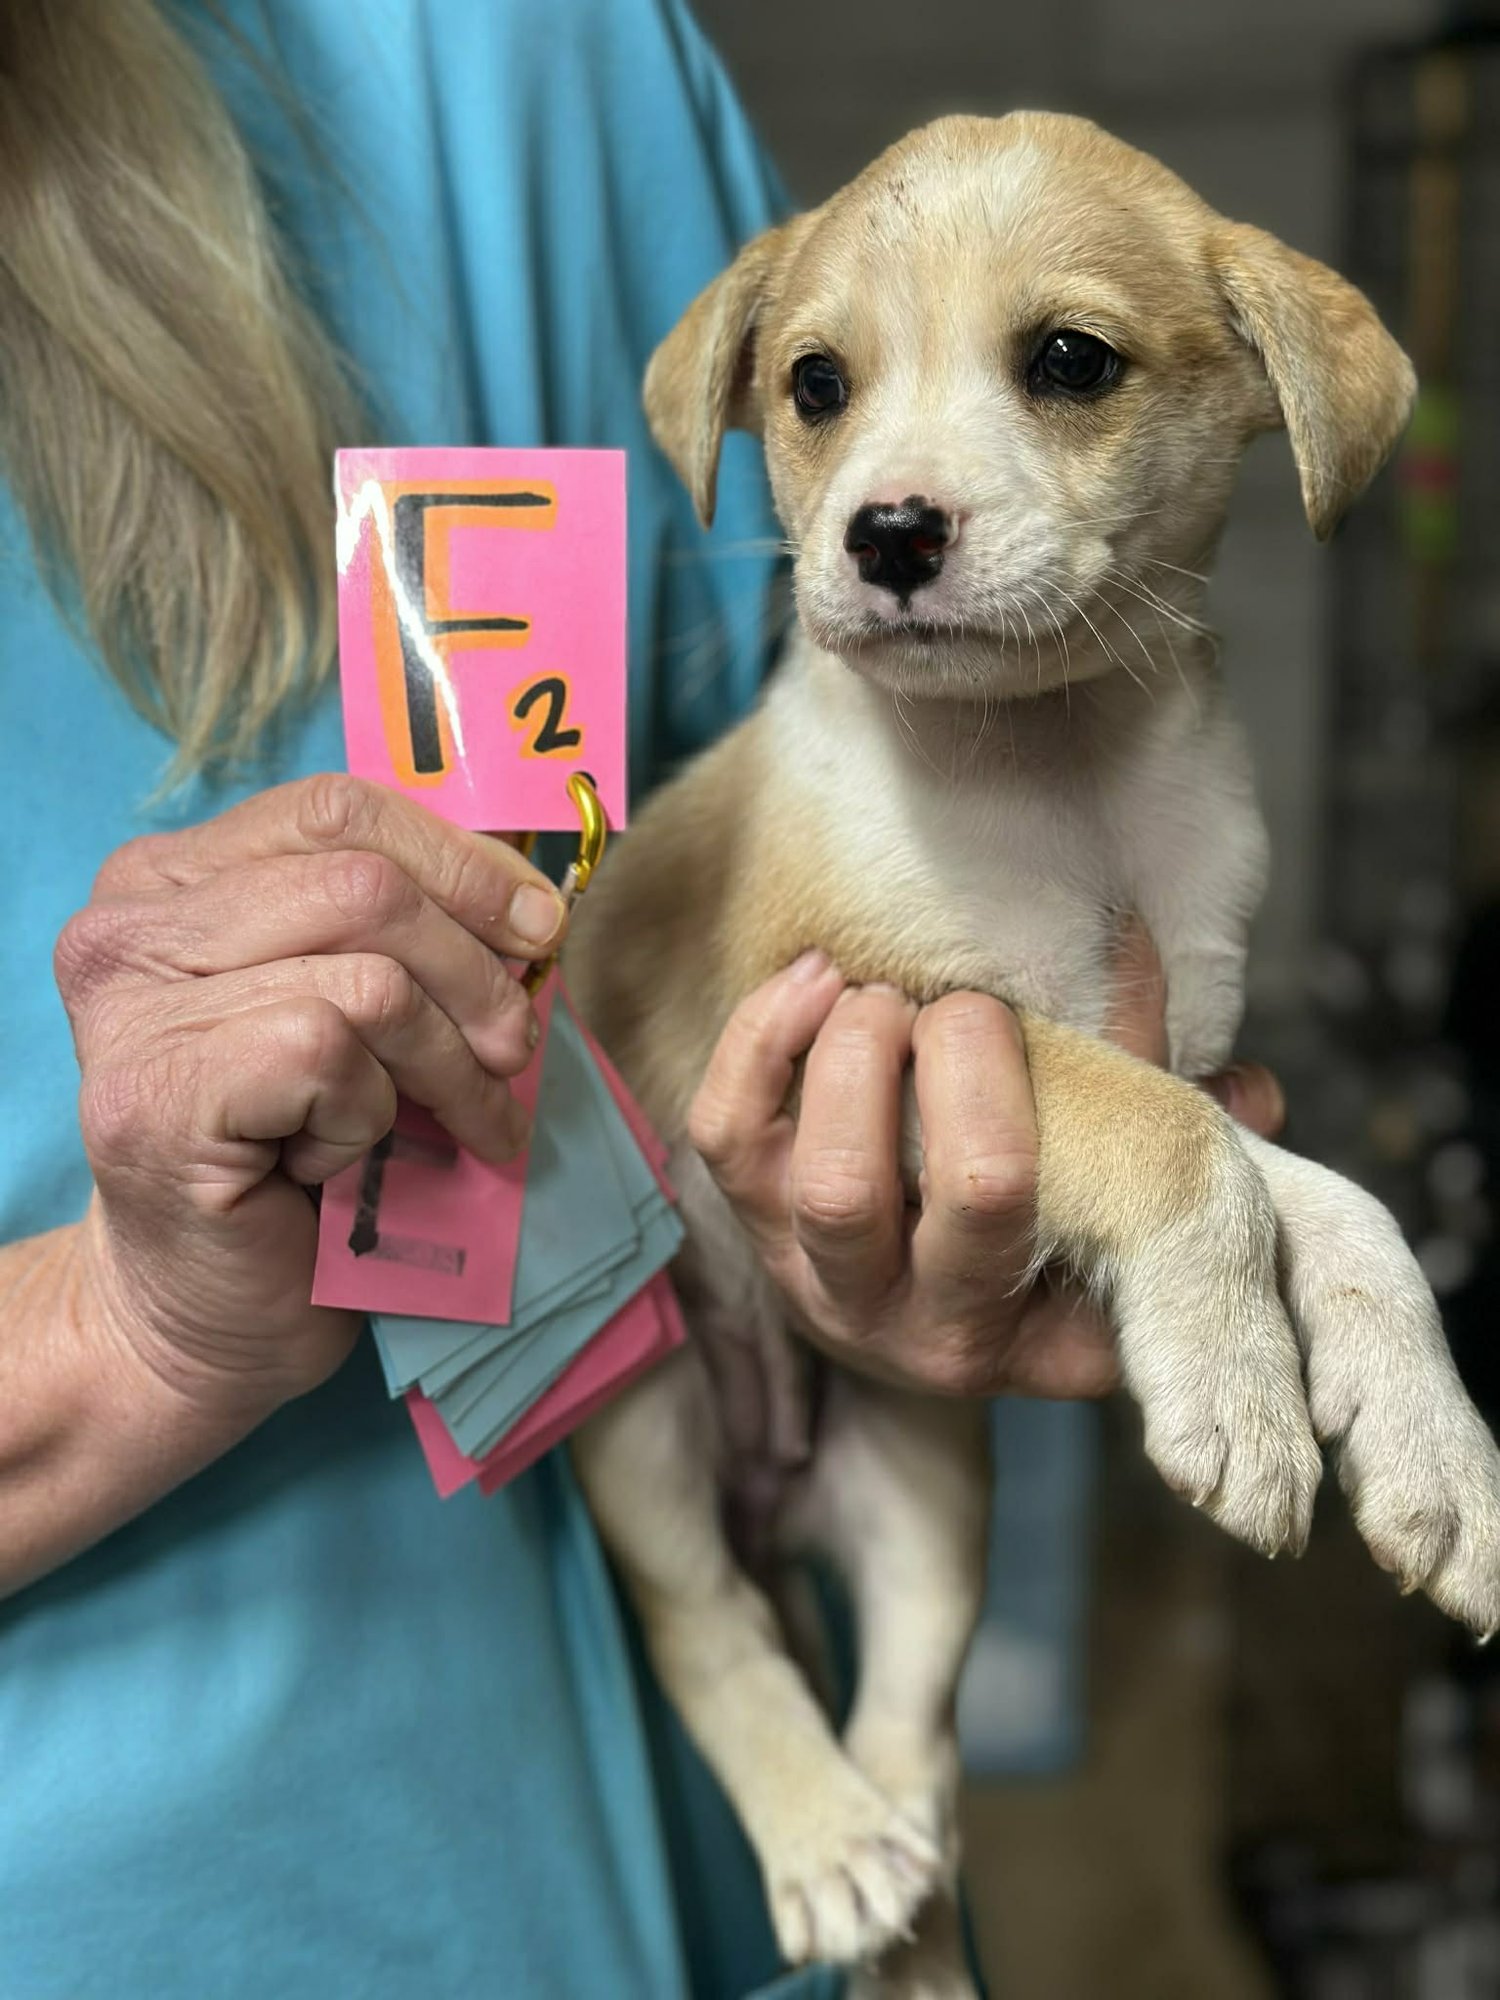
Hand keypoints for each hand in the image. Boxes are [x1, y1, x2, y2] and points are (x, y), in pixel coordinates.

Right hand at [52, 775, 565, 1424]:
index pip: (339, 810)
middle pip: (366, 886)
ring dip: (446, 1067)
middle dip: (477, 975)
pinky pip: (333, 1054)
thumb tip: (534, 903)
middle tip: (518, 1054)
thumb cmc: (290, 1166)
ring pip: (368, 979)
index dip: (463, 863)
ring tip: (459, 1127)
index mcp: (170, 878)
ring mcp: (130, 1008)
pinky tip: (338, 1164)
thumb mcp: (354, 1016)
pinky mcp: (156, 1092)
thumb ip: (402, 936)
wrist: (206, 1317)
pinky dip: (370, 1118)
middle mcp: (128, 925)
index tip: (539, 930)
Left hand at [688, 927, 1283, 1400]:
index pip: (1084, 1249)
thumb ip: (1174, 1135)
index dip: (1092, 1138)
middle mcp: (922, 1328)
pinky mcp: (745, 1220)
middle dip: (978, 1071)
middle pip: (964, 1195)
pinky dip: (766, 1037)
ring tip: (892, 997)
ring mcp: (820, 1278)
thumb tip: (1249, 1092)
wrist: (897, 1294)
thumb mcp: (1117, 1199)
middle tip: (976, 1009)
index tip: (1093, 1059)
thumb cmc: (1031, 1231)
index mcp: (1034, 1339)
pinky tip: (820, 979)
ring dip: (867, 1057)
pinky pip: (728, 1130)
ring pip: (836, 1179)